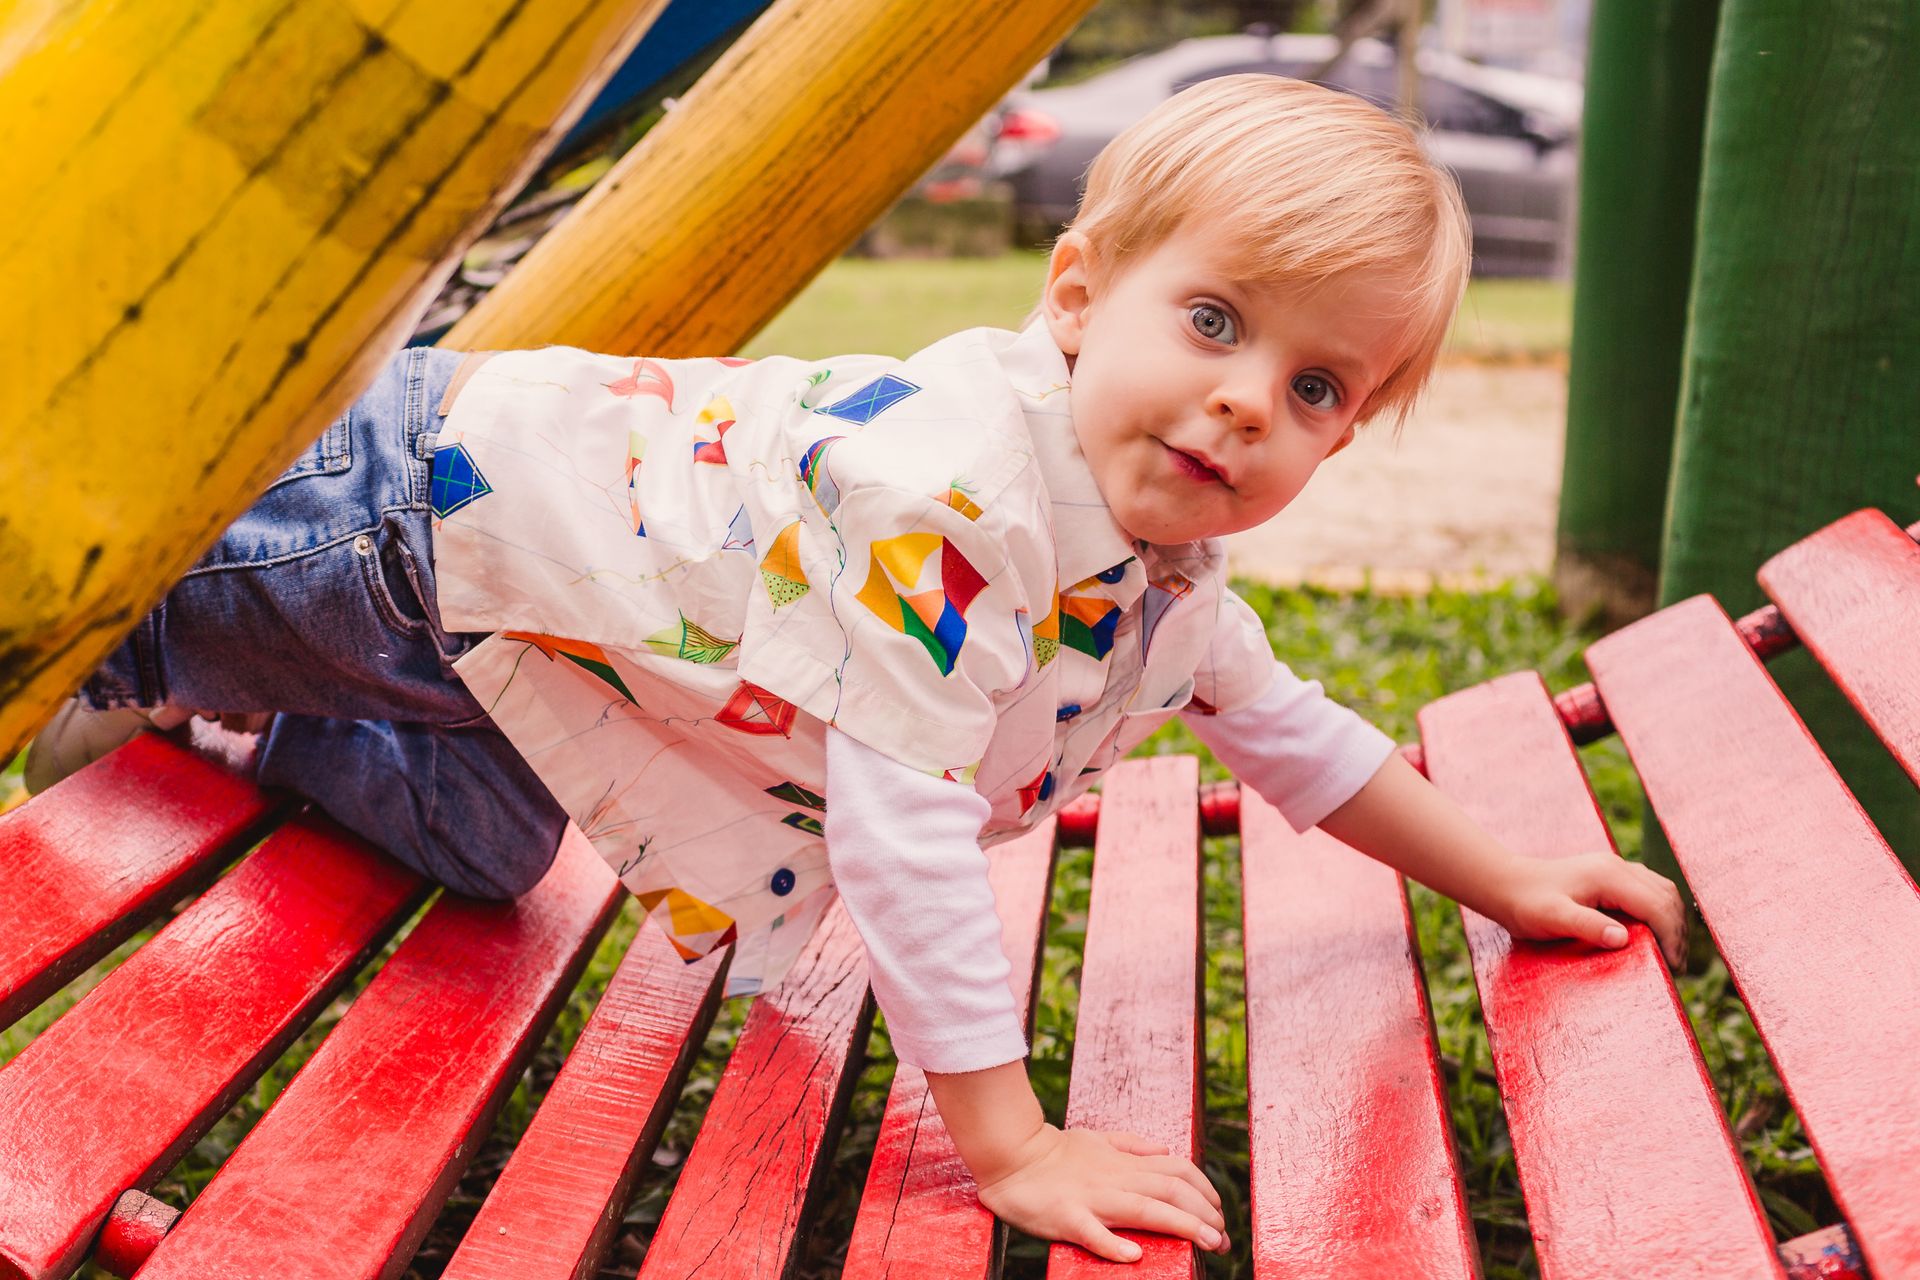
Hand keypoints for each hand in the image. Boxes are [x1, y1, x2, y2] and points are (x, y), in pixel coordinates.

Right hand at [972, 1123, 1228, 1262]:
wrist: (1011, 1155)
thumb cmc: (1054, 1151)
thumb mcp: (1098, 1138)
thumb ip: (1132, 1145)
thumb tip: (1166, 1150)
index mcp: (1124, 1162)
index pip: (1178, 1170)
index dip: (1205, 1189)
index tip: (1218, 1211)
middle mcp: (1115, 1179)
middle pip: (1172, 1190)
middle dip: (1205, 1214)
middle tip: (1223, 1240)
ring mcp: (1092, 1199)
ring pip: (1145, 1210)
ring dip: (1182, 1226)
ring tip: (1208, 1244)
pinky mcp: (1067, 1217)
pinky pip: (1093, 1233)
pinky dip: (1115, 1245)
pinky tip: (1135, 1256)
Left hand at [1496, 852, 1687, 968]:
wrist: (1506, 884)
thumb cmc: (1526, 904)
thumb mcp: (1552, 919)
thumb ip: (1587, 926)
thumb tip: (1622, 939)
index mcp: (1609, 876)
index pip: (1657, 905)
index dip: (1671, 937)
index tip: (1673, 966)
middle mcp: (1617, 866)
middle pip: (1667, 896)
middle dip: (1677, 931)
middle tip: (1676, 965)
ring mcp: (1614, 868)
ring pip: (1662, 890)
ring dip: (1672, 920)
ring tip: (1671, 952)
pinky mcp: (1610, 875)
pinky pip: (1649, 889)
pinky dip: (1660, 911)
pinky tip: (1655, 933)